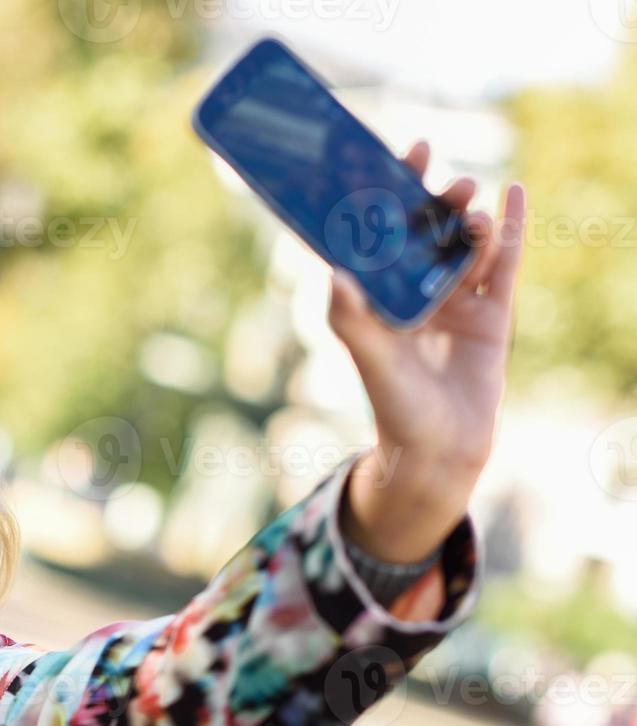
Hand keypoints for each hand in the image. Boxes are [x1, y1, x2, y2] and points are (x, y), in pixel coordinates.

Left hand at [327, 139, 526, 484]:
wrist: (439, 448)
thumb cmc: (393, 403)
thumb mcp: (368, 354)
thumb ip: (349, 314)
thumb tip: (331, 268)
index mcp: (380, 294)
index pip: (379, 233)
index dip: (382, 195)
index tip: (386, 158)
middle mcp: (416, 289)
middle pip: (424, 228)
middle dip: (428, 195)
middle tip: (433, 165)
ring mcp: (456, 298)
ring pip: (464, 241)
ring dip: (466, 214)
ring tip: (466, 201)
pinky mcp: (492, 312)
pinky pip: (504, 261)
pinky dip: (511, 227)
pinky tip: (514, 193)